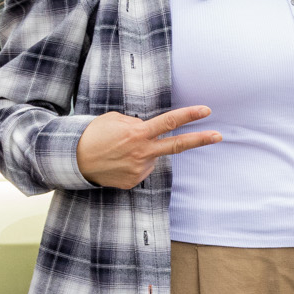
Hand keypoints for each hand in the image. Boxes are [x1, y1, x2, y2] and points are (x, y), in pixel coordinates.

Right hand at [78, 105, 219, 188]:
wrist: (74, 160)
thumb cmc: (94, 134)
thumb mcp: (115, 120)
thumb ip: (137, 124)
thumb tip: (149, 129)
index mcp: (138, 133)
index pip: (169, 122)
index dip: (189, 115)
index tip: (206, 111)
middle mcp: (142, 152)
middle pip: (177, 145)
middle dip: (200, 140)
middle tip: (219, 136)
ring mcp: (139, 169)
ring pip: (152, 157)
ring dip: (142, 152)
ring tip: (119, 151)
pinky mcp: (133, 182)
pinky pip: (140, 169)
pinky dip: (133, 163)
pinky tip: (118, 162)